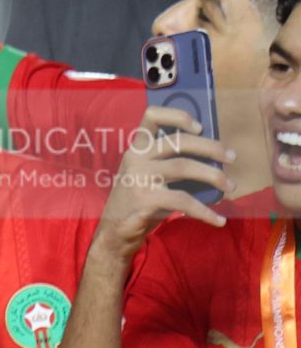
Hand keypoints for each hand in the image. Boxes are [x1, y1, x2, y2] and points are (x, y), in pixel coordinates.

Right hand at [88, 107, 229, 267]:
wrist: (114, 231)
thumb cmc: (138, 199)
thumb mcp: (145, 174)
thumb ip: (166, 160)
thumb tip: (211, 154)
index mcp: (137, 149)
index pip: (152, 116)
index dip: (178, 116)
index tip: (200, 127)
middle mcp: (136, 159)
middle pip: (180, 142)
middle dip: (212, 148)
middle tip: (232, 158)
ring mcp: (139, 178)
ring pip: (185, 167)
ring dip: (214, 176)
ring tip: (231, 186)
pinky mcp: (145, 200)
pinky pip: (184, 201)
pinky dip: (205, 212)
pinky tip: (218, 220)